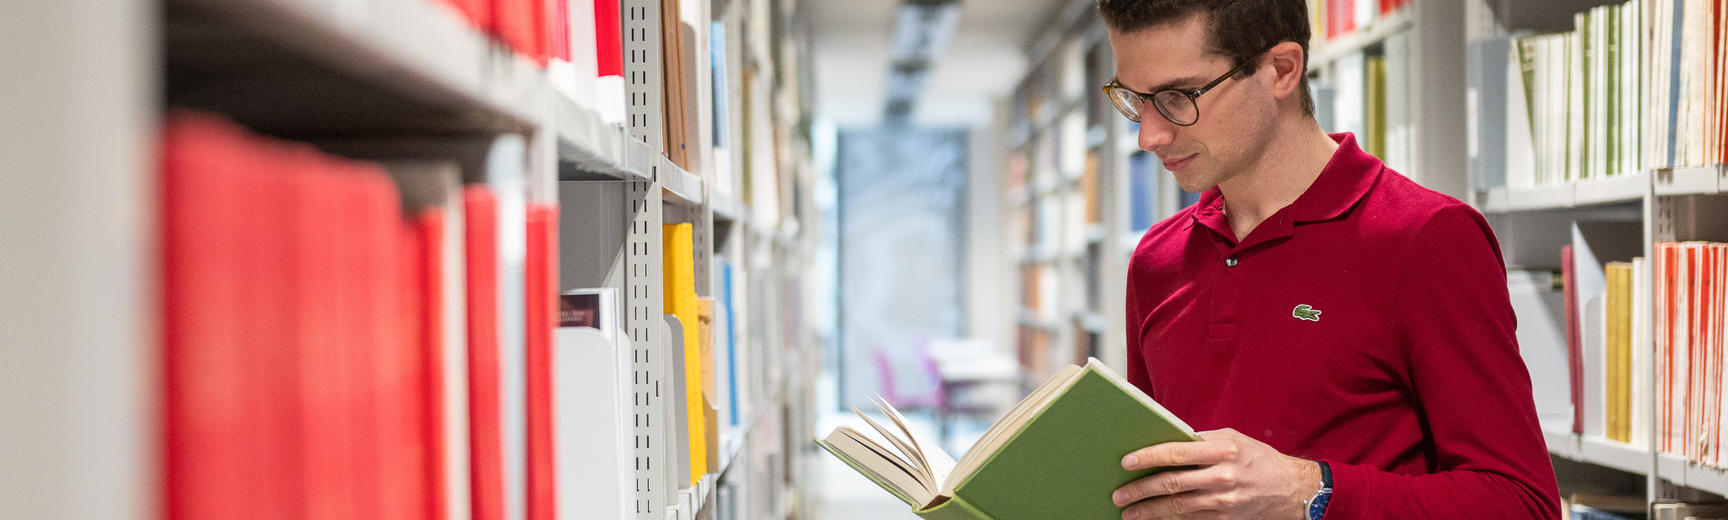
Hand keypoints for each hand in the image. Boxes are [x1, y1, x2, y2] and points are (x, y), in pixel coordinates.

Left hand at [1111, 428, 1320, 519]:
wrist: (1293, 490)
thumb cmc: (1258, 458)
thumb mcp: (1233, 439)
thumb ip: (1201, 441)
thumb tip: (1165, 441)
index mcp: (1224, 450)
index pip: (1177, 452)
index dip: (1149, 457)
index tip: (1126, 462)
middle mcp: (1223, 477)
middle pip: (1172, 484)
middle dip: (1141, 490)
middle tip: (1119, 495)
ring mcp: (1224, 502)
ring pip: (1177, 508)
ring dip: (1149, 511)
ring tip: (1128, 512)